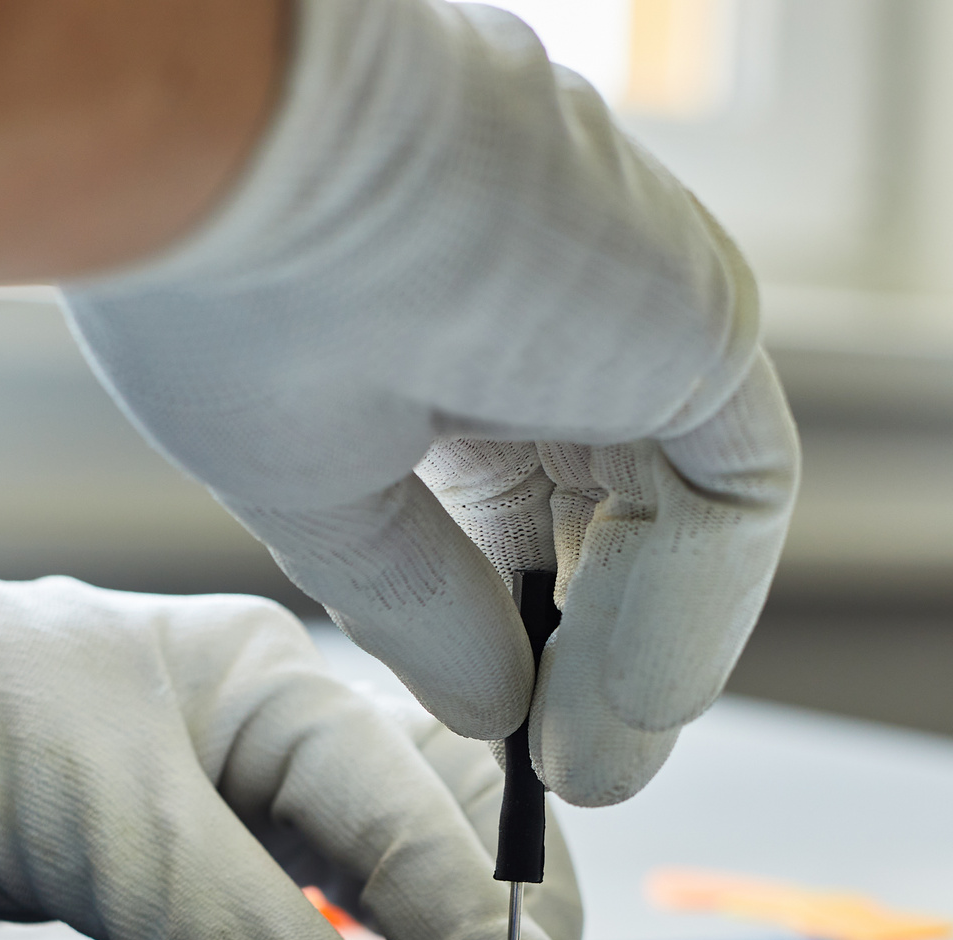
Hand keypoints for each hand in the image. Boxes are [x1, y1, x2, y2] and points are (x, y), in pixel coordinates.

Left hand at [0, 530, 619, 939]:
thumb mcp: (81, 815)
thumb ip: (225, 924)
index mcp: (272, 682)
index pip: (418, 825)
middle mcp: (268, 734)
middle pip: (442, 834)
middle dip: (511, 935)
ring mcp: (218, 800)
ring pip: (380, 878)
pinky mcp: (164, 865)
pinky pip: (294, 924)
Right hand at [61, 0, 798, 806]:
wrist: (243, 150)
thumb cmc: (223, 279)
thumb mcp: (316, 486)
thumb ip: (421, 598)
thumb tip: (493, 709)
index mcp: (454, 323)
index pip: (525, 503)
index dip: (520, 633)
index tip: (508, 743)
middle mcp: (562, 304)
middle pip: (617, 519)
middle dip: (593, 660)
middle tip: (562, 776)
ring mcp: (639, 303)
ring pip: (682, 521)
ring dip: (639, 663)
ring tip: (577, 769)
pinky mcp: (703, 317)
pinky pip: (729, 503)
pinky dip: (679, 623)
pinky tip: (601, 712)